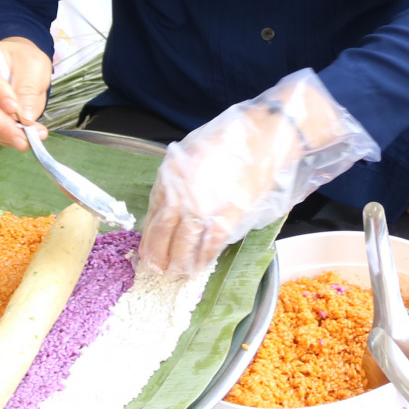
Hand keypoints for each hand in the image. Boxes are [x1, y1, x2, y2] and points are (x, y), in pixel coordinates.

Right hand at [0, 37, 51, 148]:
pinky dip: (3, 137)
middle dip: (2, 125)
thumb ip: (28, 89)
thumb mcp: (34, 65)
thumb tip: (25, 119)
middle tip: (24, 139)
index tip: (14, 109)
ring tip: (29, 141)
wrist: (18, 63)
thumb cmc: (24, 59)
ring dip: (5, 135)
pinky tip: (21, 139)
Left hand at [138, 68, 378, 274]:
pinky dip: (204, 258)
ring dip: (180, 263)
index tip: (147, 252)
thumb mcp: (189, 152)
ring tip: (178, 273)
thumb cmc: (228, 138)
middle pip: (164, 234)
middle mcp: (182, 195)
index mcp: (170, 178)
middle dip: (159, 257)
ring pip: (186, 244)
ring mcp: (205, 207)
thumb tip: (169, 204)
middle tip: (158, 271)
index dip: (149, 238)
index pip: (153, 216)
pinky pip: (211, 243)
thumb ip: (176, 178)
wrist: (262, 135)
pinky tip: (200, 266)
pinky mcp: (229, 215)